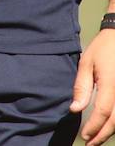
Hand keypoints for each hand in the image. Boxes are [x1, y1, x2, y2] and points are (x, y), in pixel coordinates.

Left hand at [73, 27, 114, 142]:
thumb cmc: (102, 49)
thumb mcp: (86, 64)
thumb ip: (81, 87)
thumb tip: (74, 109)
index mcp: (110, 84)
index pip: (102, 112)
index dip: (93, 126)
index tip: (83, 136)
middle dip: (102, 134)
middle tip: (89, 143)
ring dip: (110, 131)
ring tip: (97, 139)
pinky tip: (108, 127)